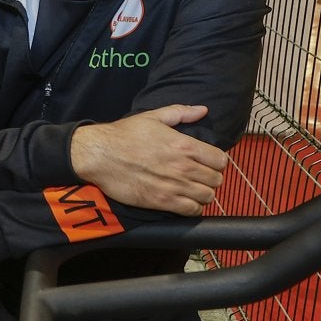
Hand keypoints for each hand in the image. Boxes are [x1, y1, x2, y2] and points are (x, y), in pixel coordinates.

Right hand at [69, 106, 227, 215]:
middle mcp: (183, 167)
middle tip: (200, 176)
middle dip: (211, 178)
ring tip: (193, 190)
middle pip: (216, 180)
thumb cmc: (124, 135)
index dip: (217, 161)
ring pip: (207, 197)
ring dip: (203, 194)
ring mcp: (174, 186)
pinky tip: (185, 201)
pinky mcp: (162, 202)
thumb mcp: (153, 116)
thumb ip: (181, 112)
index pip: (220, 160)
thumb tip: (202, 110)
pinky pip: (191, 210)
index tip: (209, 162)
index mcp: (184, 145)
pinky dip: (193, 208)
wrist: (100, 155)